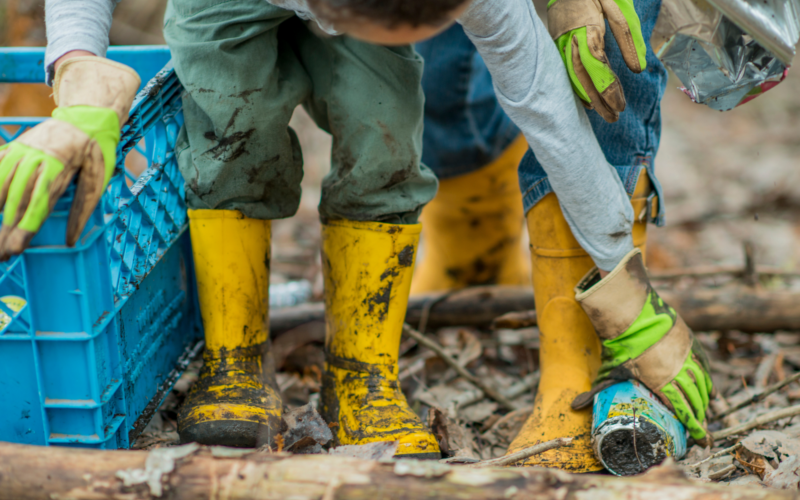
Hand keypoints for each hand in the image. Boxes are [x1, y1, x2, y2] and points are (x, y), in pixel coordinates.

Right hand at [0, 57, 139, 258]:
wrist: (87, 114)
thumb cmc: (96, 151)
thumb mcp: (99, 178)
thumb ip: (83, 208)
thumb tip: (70, 241)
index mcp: (60, 165)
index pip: (39, 203)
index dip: (25, 228)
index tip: (16, 250)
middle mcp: (36, 157)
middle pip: (16, 199)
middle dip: (7, 229)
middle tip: (2, 254)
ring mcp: (22, 150)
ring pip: (2, 184)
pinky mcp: (16, 146)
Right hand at [547, 0, 646, 121]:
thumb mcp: (618, 7)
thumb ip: (628, 37)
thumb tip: (637, 69)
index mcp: (588, 29)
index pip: (598, 67)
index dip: (609, 89)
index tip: (620, 106)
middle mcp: (571, 39)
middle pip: (583, 78)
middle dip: (599, 100)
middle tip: (613, 118)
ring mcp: (560, 42)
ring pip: (572, 77)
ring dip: (588, 98)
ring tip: (603, 113)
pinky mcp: (555, 44)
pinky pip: (565, 71)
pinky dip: (576, 87)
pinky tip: (587, 99)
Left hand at [572, 249, 713, 444]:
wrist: (631, 312)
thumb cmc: (619, 345)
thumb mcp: (610, 370)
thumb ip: (596, 391)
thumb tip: (573, 406)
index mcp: (662, 383)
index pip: (682, 411)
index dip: (693, 427)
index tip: (700, 441)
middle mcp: (679, 372)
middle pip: (695, 400)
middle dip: (700, 418)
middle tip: (703, 433)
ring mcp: (687, 356)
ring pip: (702, 384)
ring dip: (705, 401)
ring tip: (706, 414)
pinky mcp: (690, 343)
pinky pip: (704, 366)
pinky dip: (707, 380)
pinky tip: (711, 391)